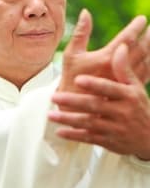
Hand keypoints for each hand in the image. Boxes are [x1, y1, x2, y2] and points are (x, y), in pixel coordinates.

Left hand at [49, 43, 149, 158]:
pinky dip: (74, 136)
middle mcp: (122, 113)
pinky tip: (59, 132)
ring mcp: (114, 129)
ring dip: (69, 120)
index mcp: (128, 96)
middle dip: (73, 102)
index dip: (94, 84)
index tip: (77, 78)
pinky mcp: (107, 141)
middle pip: (95, 106)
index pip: (109, 89)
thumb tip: (120, 46)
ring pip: (89, 124)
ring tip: (50, 115)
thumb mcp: (134, 88)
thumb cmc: (137, 106)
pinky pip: (88, 138)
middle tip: (53, 96)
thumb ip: (123, 69)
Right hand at [58, 9, 149, 93]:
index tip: (142, 19)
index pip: (127, 38)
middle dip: (149, 37)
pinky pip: (145, 75)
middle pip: (141, 49)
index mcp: (106, 59)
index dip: (136, 27)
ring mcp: (125, 81)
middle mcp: (119, 70)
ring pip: (146, 62)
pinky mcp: (126, 91)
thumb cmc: (70, 80)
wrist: (73, 108)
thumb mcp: (71, 55)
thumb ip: (80, 33)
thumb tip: (86, 12)